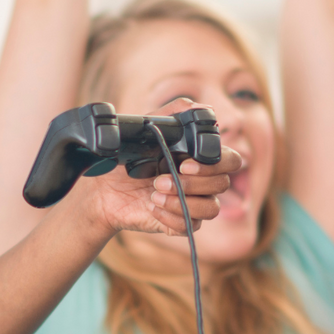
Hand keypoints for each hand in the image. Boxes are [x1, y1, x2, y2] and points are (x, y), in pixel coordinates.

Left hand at [54, 98, 246, 237]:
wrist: (103, 189)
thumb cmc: (126, 159)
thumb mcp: (145, 130)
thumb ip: (172, 113)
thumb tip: (200, 107)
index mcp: (198, 157)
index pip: (230, 161)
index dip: (216, 164)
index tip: (186, 164)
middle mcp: (201, 181)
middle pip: (222, 184)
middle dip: (193, 183)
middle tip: (161, 180)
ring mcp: (193, 202)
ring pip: (212, 208)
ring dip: (183, 201)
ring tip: (154, 193)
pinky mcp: (181, 222)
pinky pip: (191, 226)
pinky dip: (172, 216)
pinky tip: (152, 207)